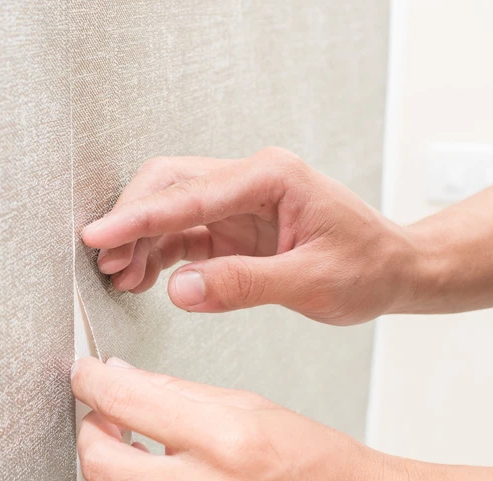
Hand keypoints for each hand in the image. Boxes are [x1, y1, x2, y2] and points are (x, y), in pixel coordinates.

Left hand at [71, 356, 409, 480]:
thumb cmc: (320, 465)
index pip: (125, 401)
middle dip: (93, 431)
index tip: (86, 378)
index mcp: (229, 439)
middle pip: (103, 462)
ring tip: (137, 467)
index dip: (90, 382)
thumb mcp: (252, 406)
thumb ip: (177, 393)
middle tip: (106, 421)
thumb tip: (120, 378)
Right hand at [82, 147, 417, 324]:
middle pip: (167, 185)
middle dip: (129, 221)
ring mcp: (237, 200)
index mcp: (271, 177)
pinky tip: (143, 278)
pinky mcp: (231, 224)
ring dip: (138, 239)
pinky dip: (156, 252)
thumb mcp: (312, 282)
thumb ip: (244, 284)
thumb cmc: (367, 267)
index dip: (137, 217)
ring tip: (120, 277)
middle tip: (104, 262)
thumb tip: (181, 290)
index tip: (98, 235)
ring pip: (167, 206)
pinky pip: (180, 231)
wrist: (394, 269)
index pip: (188, 194)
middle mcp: (249, 179)